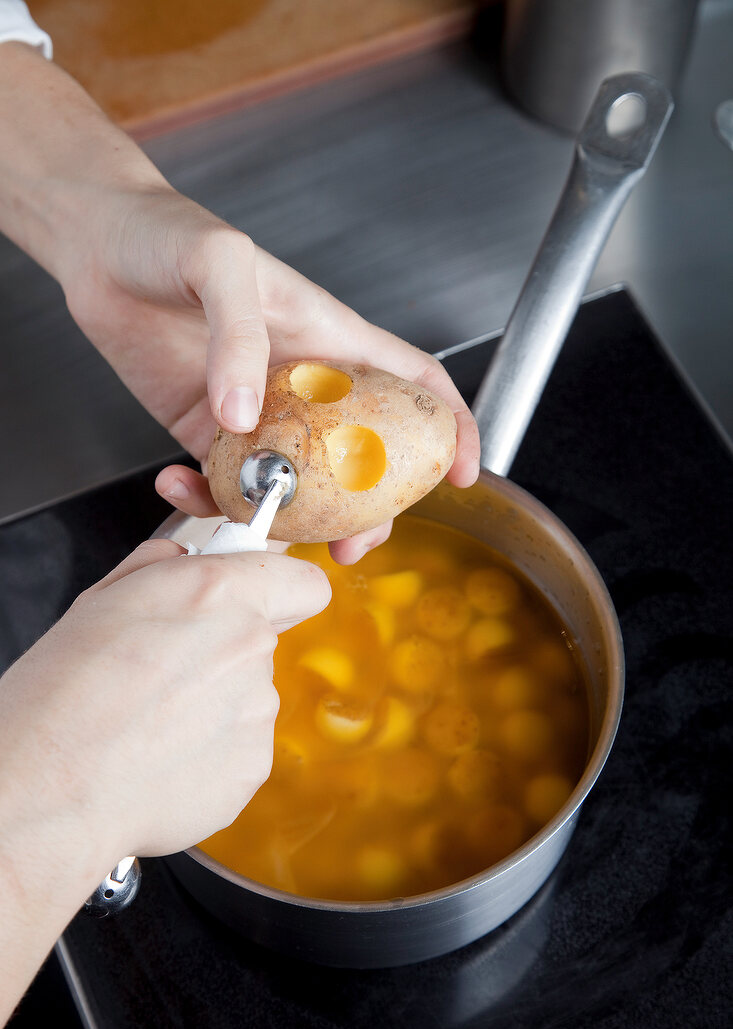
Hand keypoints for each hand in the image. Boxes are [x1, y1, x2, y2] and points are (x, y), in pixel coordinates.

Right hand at [0, 539, 329, 873]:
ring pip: (247, 696)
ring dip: (211, 706)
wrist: (48, 787)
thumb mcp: (103, 598)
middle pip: (261, 641)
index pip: (304, 581)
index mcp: (217, 593)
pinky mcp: (253, 766)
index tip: (259, 599)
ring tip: (150, 725)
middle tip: (162, 674)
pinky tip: (160, 758)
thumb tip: (190, 560)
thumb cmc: (61, 693)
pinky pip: (239, 748)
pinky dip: (209, 753)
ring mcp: (257, 711)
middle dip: (222, 651)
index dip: (282, 589)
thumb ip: (167, 567)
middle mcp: (250, 647)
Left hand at [57, 186, 480, 563]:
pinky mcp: (202, 429)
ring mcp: (254, 413)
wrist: (97, 245)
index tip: (462, 475)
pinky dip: (204, 497)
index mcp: (329, 339)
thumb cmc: (169, 233)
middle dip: (369, 507)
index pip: (413, 384)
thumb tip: (244, 418)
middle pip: (360, 454)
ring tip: (270, 539)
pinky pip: (219, 479)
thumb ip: (238, 335)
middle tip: (355, 545)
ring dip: (292, 520)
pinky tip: (177, 486)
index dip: (451, 428)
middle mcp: (301, 384)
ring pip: (296, 481)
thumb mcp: (220, 262)